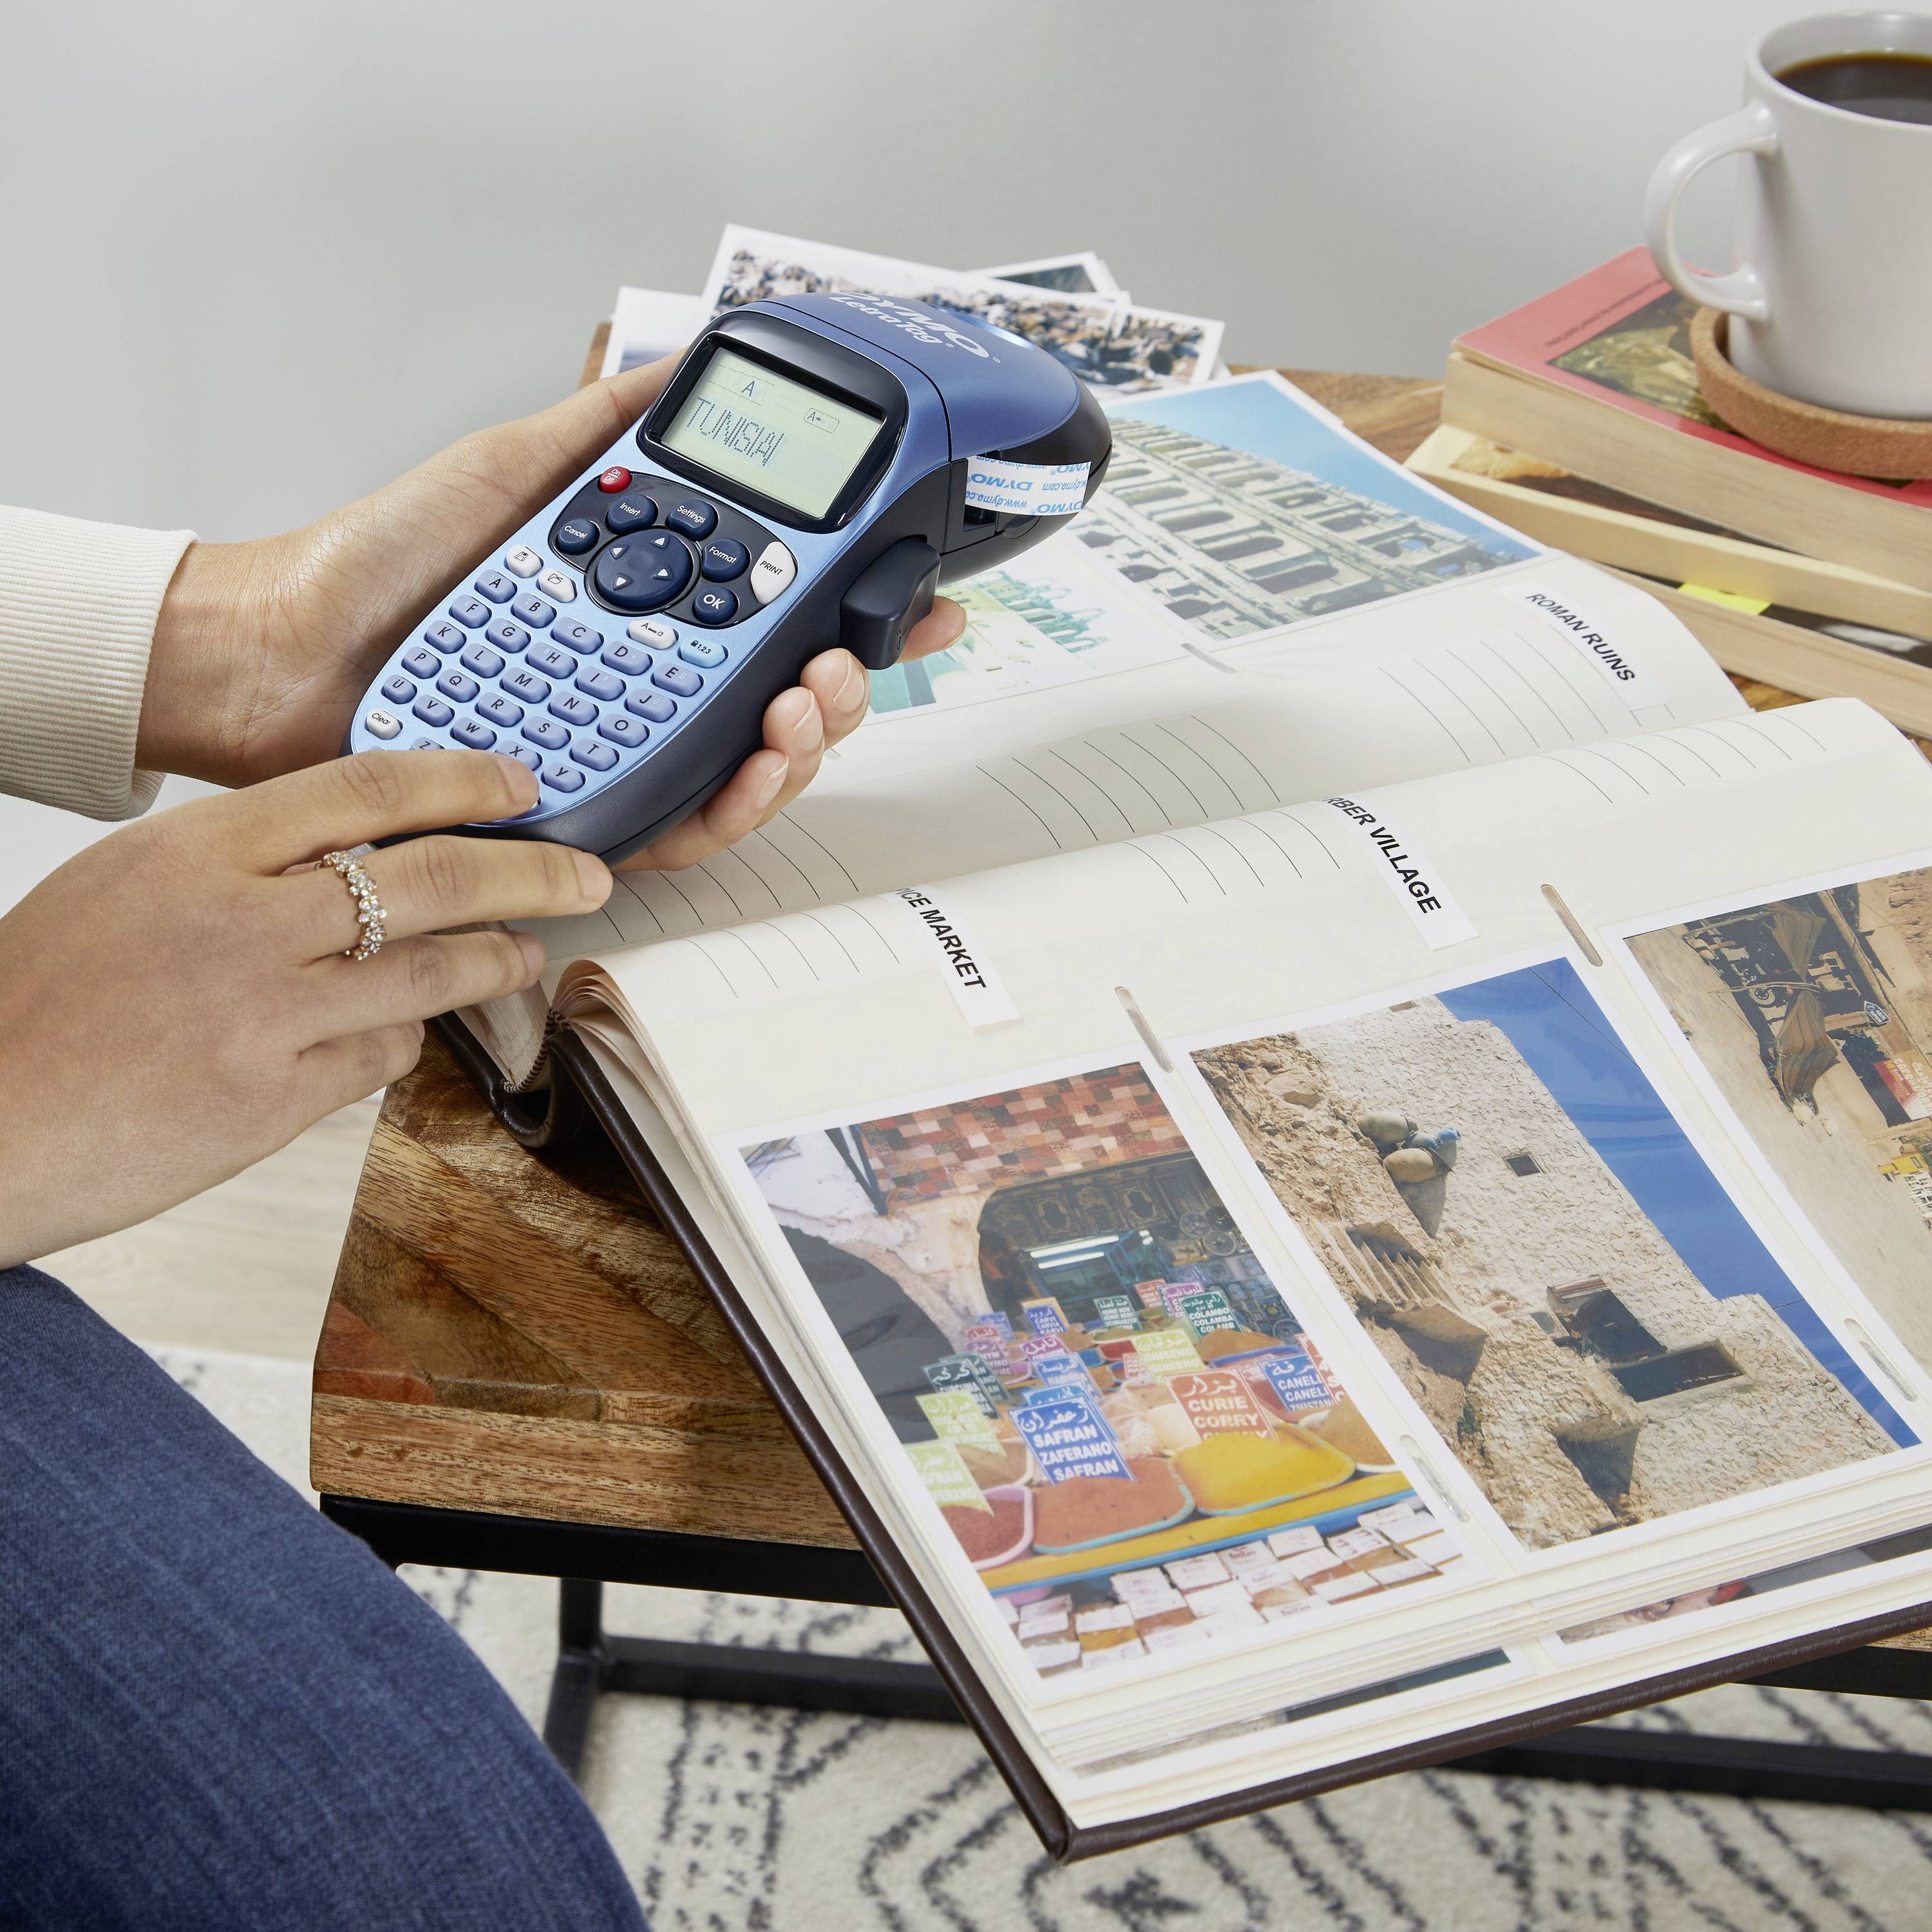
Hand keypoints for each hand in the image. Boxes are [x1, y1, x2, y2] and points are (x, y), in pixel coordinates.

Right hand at [0, 750, 608, 1265]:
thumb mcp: (126, 886)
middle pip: (431, 874)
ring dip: (497, 958)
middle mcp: (240, 920)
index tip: (519, 784)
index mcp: (197, 850)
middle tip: (585, 874)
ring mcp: (263, 1012)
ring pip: (431, 968)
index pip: (367, 788)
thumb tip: (348, 853)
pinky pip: (384, 1053)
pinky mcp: (274, 1097)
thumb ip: (236, 861)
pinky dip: (403, 1038)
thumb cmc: (39, 1002)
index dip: (463, 780)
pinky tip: (399, 1033)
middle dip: (529, 869)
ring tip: (526, 953)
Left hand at [138, 357, 965, 869]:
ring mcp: (624, 753)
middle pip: (790, 709)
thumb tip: (684, 360)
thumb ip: (607, 426)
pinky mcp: (587, 813)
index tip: (930, 599)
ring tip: (803, 704)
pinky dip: (730, 803)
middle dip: (846, 690)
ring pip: (755, 776)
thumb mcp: (513, 469)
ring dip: (805, 748)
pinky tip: (752, 765)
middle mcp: (650, 690)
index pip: (779, 619)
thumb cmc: (385, 563)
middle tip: (843, 660)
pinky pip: (685, 828)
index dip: (864, 617)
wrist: (290, 645)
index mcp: (650, 613)